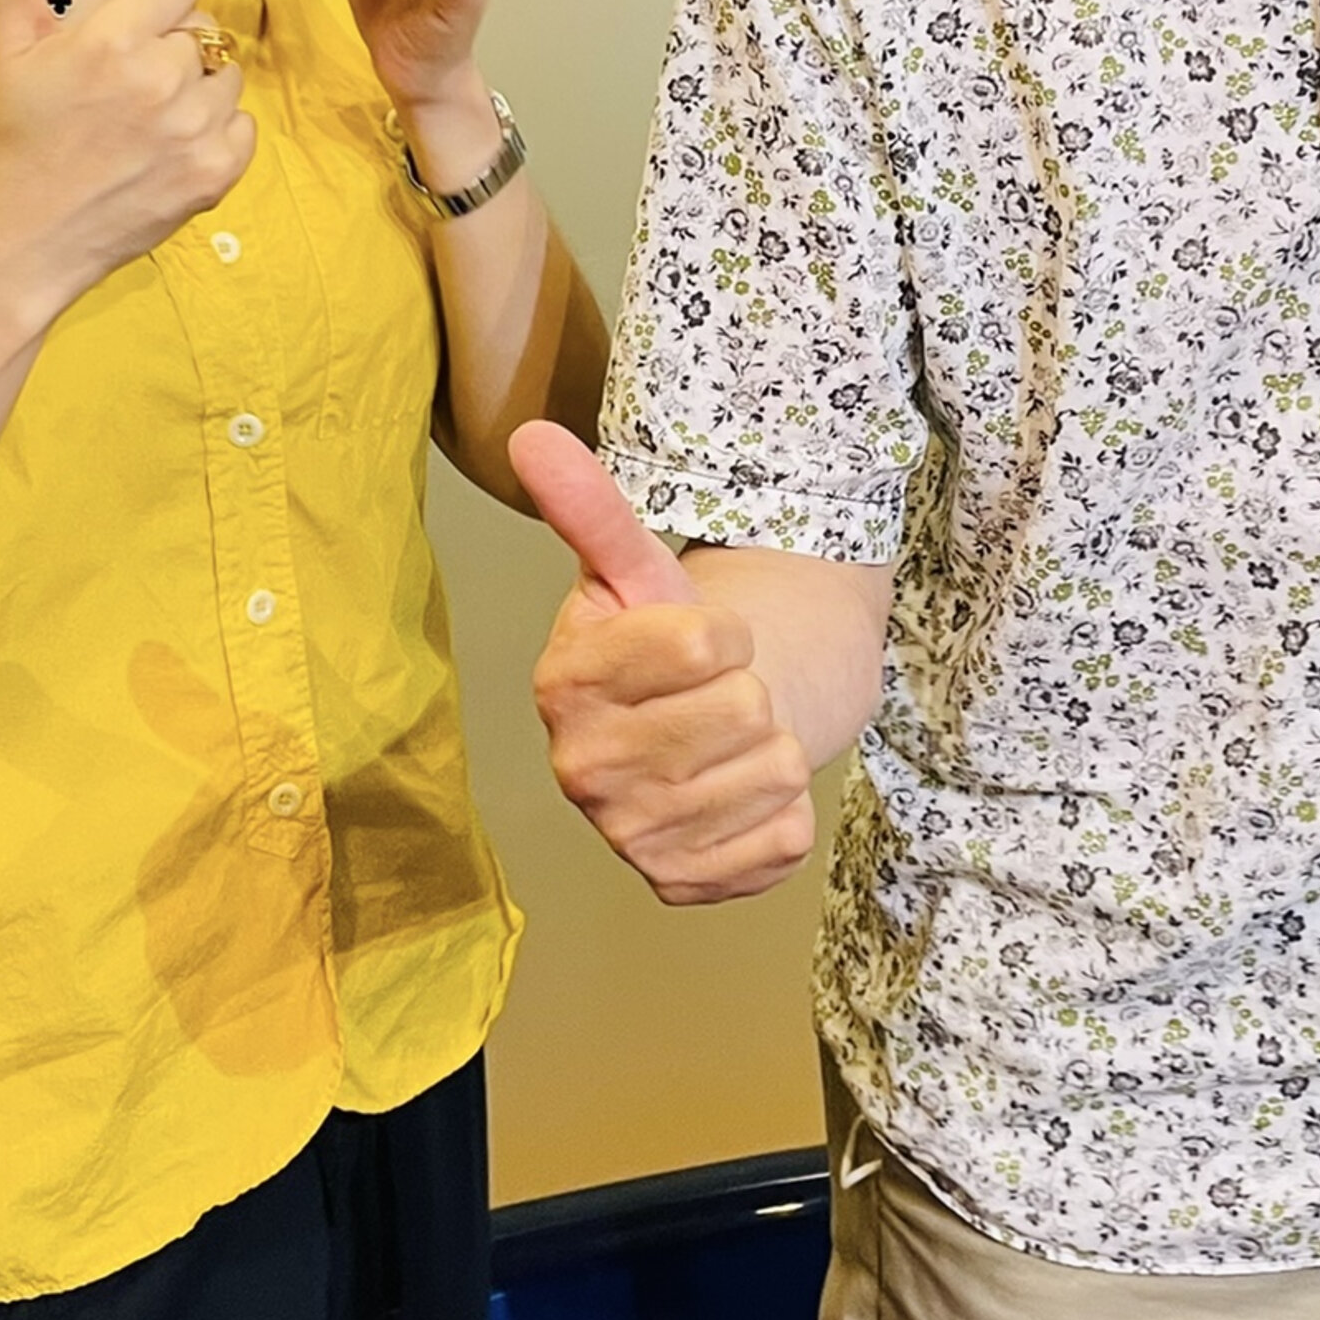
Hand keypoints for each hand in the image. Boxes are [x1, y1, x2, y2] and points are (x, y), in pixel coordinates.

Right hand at [0, 0, 254, 316]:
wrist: (22, 242)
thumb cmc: (12, 140)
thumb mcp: (7, 51)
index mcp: (113, 41)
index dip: (156, 0)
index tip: (130, 29)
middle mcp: (163, 81)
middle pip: (203, 29)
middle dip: (171, 48)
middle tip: (126, 87)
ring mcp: (195, 131)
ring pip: (228, 76)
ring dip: (197, 91)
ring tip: (146, 121)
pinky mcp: (216, 176)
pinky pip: (244, 127)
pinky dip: (217, 135)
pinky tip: (168, 150)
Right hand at [517, 421, 817, 905]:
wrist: (695, 727)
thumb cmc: (665, 642)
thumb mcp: (636, 569)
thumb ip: (591, 507)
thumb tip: (532, 434)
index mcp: (563, 684)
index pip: (703, 641)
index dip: (724, 628)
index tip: (703, 636)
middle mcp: (580, 770)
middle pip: (746, 710)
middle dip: (752, 688)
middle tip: (718, 693)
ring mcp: (629, 838)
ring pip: (777, 771)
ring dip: (775, 747)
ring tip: (730, 742)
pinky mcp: (682, 886)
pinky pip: (787, 838)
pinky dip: (785, 812)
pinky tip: (741, 795)